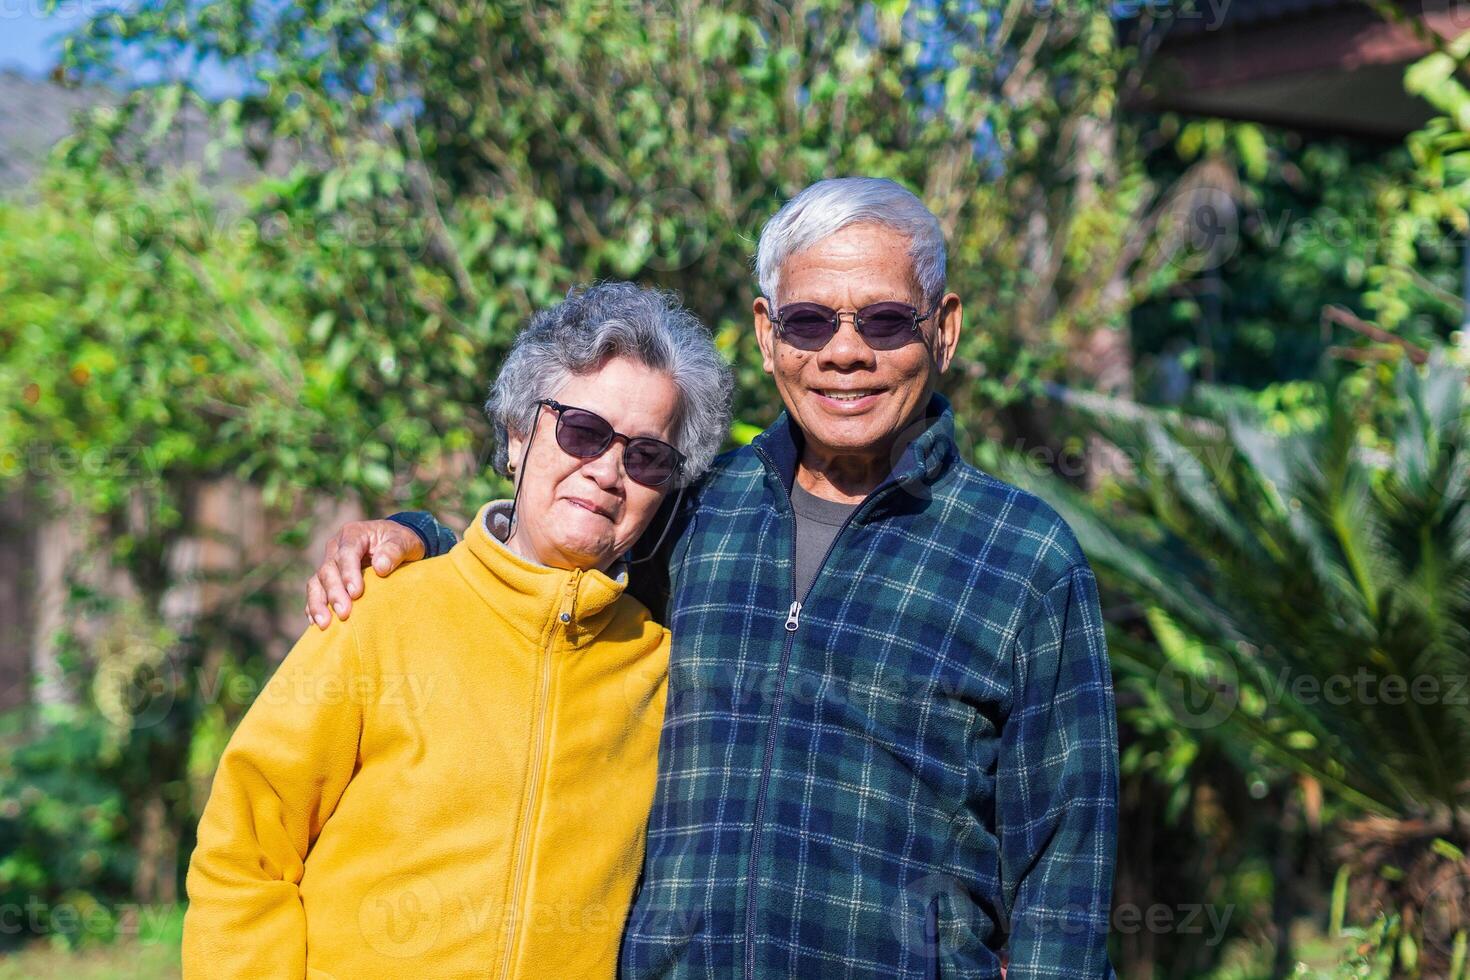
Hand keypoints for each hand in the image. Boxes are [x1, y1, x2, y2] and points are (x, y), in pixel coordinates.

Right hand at [305, 520, 424, 628]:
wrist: (394, 544)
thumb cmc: (401, 542)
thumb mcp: (405, 542)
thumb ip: (395, 551)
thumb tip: (380, 567)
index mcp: (354, 534)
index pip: (347, 553)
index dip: (349, 573)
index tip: (356, 593)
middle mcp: (335, 547)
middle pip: (328, 570)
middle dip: (335, 593)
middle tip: (344, 613)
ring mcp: (329, 563)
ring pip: (316, 582)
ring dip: (318, 603)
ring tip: (324, 624)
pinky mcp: (326, 578)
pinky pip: (315, 592)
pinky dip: (314, 607)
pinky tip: (316, 623)